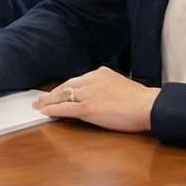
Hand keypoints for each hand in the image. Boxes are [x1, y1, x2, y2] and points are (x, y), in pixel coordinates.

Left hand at [33, 68, 157, 134]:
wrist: (147, 106)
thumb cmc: (140, 100)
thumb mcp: (120, 86)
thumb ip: (108, 88)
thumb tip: (102, 96)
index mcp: (100, 73)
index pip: (78, 81)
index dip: (66, 88)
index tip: (59, 91)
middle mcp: (90, 80)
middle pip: (66, 86)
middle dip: (53, 93)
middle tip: (41, 98)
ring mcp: (87, 94)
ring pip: (62, 96)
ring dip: (48, 102)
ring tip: (38, 105)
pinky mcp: (86, 108)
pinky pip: (64, 109)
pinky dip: (52, 110)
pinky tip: (44, 112)